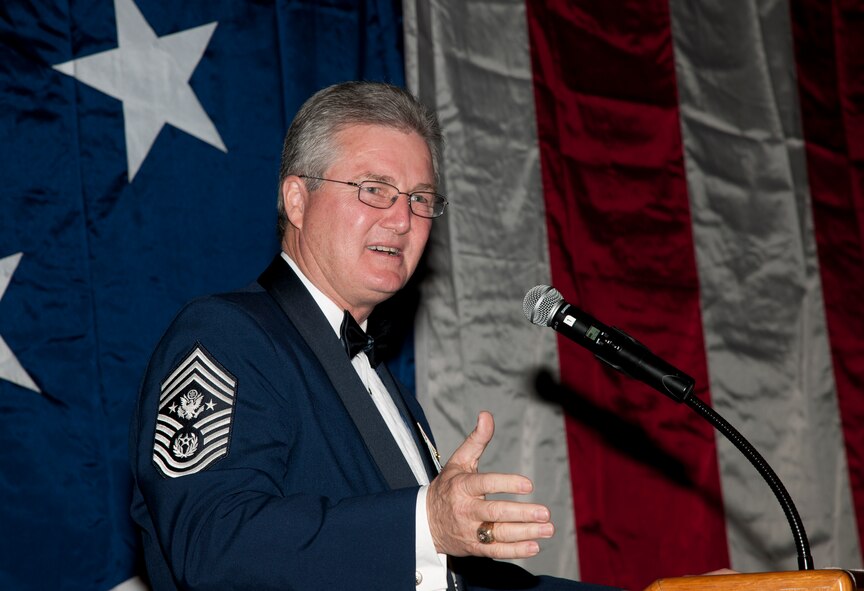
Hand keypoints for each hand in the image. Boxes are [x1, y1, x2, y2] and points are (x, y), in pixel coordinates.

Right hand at [425, 411, 554, 557]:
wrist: (424, 522)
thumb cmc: (447, 487)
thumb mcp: (458, 461)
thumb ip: (476, 440)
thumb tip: (486, 415)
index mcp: (462, 486)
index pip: (485, 484)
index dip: (507, 484)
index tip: (528, 485)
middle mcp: (465, 509)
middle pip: (495, 513)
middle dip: (522, 514)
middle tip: (545, 512)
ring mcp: (469, 530)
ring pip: (499, 534)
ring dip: (526, 533)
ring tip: (548, 528)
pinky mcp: (474, 547)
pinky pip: (496, 551)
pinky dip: (516, 550)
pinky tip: (535, 546)